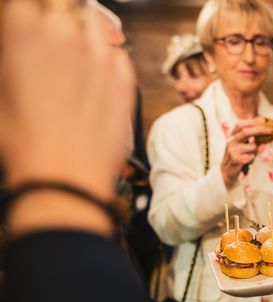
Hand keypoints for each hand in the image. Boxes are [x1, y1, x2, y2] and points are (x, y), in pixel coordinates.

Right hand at [0, 0, 135, 234]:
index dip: (25, 14)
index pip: (25, 2)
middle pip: (61, 5)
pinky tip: (95, 79)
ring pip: (93, 21)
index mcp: (25, 30)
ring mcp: (101, 56)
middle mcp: (66, 34)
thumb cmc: (25, 142)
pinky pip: (117, 53)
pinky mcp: (125, 79)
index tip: (26, 23)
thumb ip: (12, 58)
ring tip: (74, 57)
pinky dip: (107, 58)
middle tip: (48, 41)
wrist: (66, 177)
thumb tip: (18, 54)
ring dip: (82, 32)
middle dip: (53, 17)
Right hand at [220, 118, 272, 187]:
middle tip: (271, 130)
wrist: (226, 172)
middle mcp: (230, 141)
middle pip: (246, 132)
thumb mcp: (242, 146)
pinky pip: (251, 157)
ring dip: (256, 152)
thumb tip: (265, 133)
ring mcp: (232, 150)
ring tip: (250, 157)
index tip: (263, 122)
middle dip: (260, 130)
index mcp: (231, 136)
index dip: (251, 122)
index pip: (240, 125)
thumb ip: (251, 140)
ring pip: (252, 147)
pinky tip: (247, 163)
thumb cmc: (238, 158)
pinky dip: (252, 159)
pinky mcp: (235, 159)